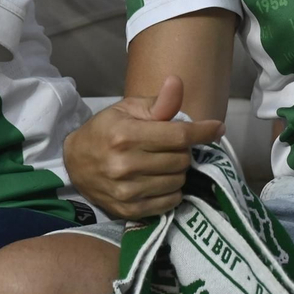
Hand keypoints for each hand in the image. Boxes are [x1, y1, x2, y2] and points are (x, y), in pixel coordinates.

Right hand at [63, 76, 224, 220]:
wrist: (75, 163)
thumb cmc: (106, 129)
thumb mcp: (128, 108)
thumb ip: (158, 102)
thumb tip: (177, 83)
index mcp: (126, 135)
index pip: (178, 135)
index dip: (203, 131)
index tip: (218, 128)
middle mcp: (125, 165)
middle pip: (181, 160)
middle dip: (184, 151)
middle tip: (173, 146)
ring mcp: (126, 191)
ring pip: (178, 181)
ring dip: (178, 171)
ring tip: (164, 163)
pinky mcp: (128, 210)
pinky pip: (168, 202)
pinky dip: (172, 191)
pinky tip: (161, 180)